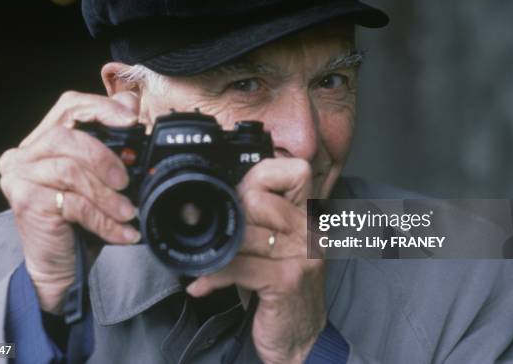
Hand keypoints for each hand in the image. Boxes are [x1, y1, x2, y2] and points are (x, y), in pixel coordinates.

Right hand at [0, 90, 141, 312]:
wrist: (60, 267)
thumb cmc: (82, 220)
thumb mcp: (102, 179)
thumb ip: (113, 144)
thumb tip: (133, 105)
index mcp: (42, 140)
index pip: (70, 106)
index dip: (101, 107)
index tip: (132, 119)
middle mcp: (23, 154)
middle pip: (67, 135)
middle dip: (105, 157)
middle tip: (126, 181)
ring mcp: (19, 177)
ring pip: (71, 170)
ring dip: (107, 195)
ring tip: (128, 213)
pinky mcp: (26, 202)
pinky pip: (73, 203)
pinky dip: (104, 219)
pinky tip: (121, 231)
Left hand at [186, 159, 325, 363]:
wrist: (302, 342)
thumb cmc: (280, 293)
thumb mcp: (273, 250)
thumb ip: (257, 222)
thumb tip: (215, 201)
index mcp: (308, 217)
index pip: (294, 171)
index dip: (261, 177)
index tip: (241, 199)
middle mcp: (309, 231)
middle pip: (258, 197)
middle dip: (231, 218)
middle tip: (221, 239)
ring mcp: (302, 254)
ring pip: (245, 231)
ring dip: (218, 249)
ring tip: (207, 262)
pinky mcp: (288, 280)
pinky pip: (237, 265)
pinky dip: (212, 276)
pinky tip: (202, 286)